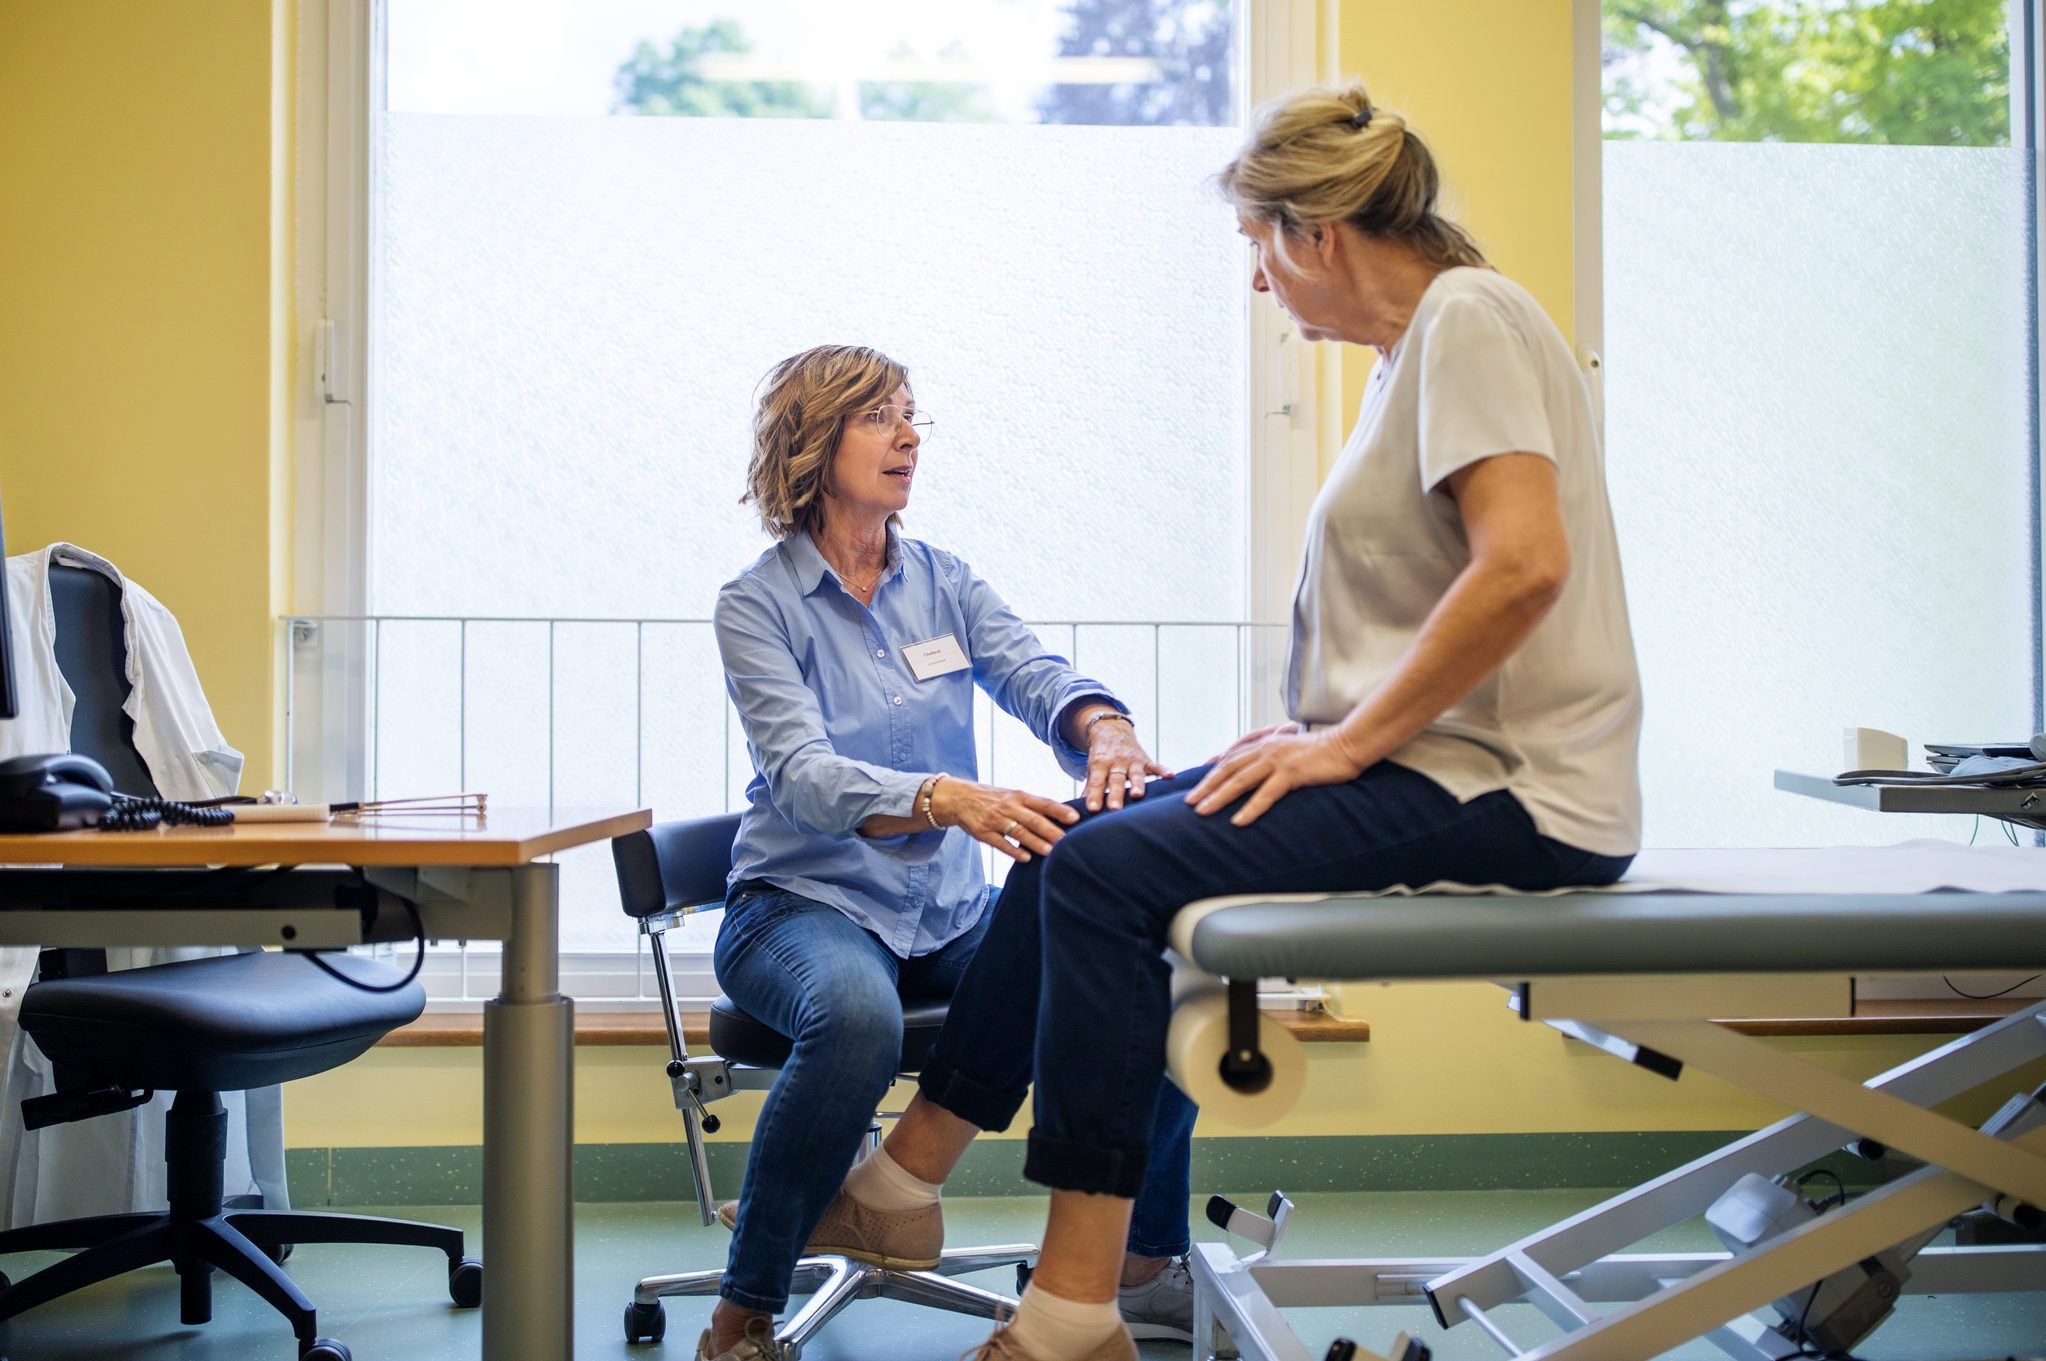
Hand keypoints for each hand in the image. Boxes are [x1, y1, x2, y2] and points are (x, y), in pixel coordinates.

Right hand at [930, 778, 1079, 861]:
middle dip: (1051, 830)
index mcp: (1019, 796)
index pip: (1043, 803)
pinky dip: (1014, 850)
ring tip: (1051, 851)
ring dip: (1035, 842)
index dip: (1059, 810)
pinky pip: (1001, 843)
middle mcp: (1009, 807)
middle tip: (1067, 840)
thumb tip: (1061, 816)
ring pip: (1019, 831)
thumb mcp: (1012, 795)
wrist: (959, 798)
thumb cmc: (993, 798)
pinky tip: (1026, 858)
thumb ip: (1033, 806)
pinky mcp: (984, 833)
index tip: (1075, 817)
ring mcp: (995, 820)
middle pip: (1033, 819)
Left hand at [1084, 719, 1172, 811]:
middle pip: (1116, 780)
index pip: (1096, 782)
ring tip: (1138, 795)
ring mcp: (1132, 761)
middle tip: (1114, 809)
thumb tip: (1080, 810)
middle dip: (1116, 794)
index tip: (1093, 809)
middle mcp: (1116, 762)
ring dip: (1137, 784)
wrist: (1111, 730)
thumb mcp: (1092, 769)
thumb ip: (1090, 788)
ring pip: (1135, 774)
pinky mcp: (1145, 759)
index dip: (1094, 795)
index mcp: (1100, 765)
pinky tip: (1170, 776)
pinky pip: (1154, 765)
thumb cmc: (1101, 756)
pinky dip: (1162, 770)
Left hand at [1184, 727, 1364, 826]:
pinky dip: (1251, 808)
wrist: (1348, 745)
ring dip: (1219, 797)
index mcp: (1265, 745)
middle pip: (1228, 768)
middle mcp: (1266, 750)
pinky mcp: (1291, 772)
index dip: (1212, 771)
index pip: (1231, 758)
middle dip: (1206, 786)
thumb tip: (1263, 775)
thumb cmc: (1323, 753)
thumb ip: (1275, 760)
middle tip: (1189, 802)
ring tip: (1202, 812)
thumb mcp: (1292, 752)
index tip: (1196, 785)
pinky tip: (1239, 821)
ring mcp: (1277, 760)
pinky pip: (1266, 794)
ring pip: (1240, 780)